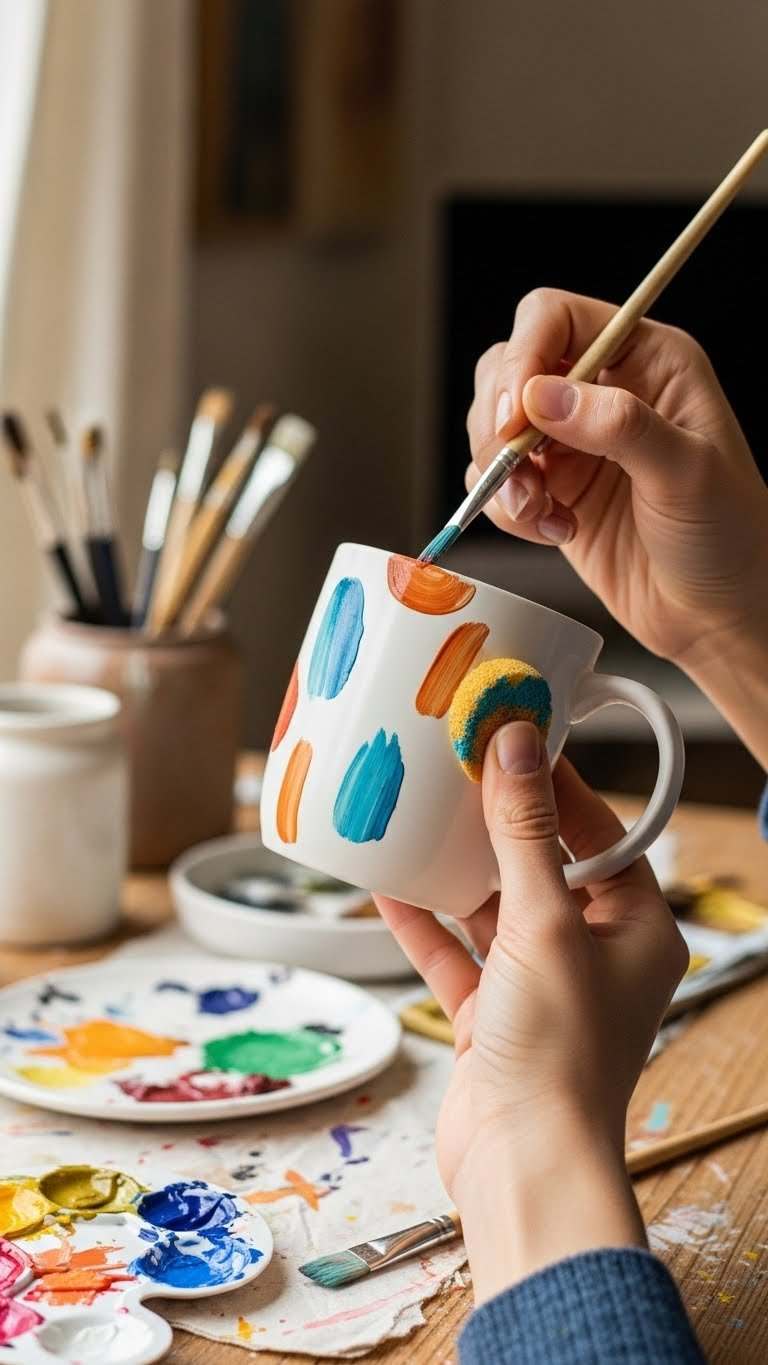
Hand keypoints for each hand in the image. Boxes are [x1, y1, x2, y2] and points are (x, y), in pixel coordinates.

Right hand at [375, 721, 688, 1302]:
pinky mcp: (490, 1018)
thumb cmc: (558, 1054)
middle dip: (497, 820)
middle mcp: (593, 953)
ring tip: (416, 814)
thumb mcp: (543, 925)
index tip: (512, 735)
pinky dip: (424, 923)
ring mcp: (539, 986)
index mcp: (637, 928)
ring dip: (455, 868)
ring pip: (494, 908)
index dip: (555, 782)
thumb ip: (525, 835)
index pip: (599, 833)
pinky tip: (384, 886)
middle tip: (455, 765)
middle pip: (543, 865)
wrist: (522, 1167)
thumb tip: (516, 746)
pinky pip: (455, 954)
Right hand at [467, 289, 767, 674]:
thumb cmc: (729, 535)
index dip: (523, 357)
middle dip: (499, 422)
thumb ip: (619, 426)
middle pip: (507, 367)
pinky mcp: (551, 490)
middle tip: (515, 468)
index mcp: (646, 360)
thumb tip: (544, 396)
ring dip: (500, 473)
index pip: (554, 318)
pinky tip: (556, 530)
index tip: (516, 417)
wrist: (718, 611)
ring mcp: (572, 442)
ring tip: (541, 511)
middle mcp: (603, 390)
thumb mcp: (688, 473)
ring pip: (491, 427)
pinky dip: (508, 510)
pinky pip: (495, 483)